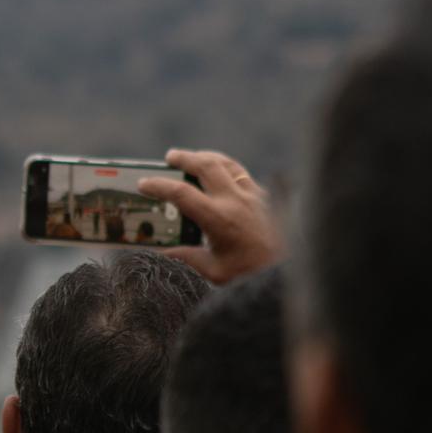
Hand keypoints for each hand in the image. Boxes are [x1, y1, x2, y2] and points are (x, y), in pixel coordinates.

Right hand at [137, 148, 282, 284]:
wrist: (288, 275)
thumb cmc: (251, 275)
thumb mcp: (214, 271)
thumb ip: (185, 257)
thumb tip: (160, 251)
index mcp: (220, 219)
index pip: (181, 193)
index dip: (158, 186)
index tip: (143, 184)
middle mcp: (237, 201)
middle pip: (206, 166)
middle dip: (184, 158)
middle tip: (169, 157)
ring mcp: (254, 196)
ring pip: (227, 164)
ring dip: (206, 157)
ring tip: (193, 158)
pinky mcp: (265, 197)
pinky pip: (242, 173)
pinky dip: (226, 168)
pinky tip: (220, 174)